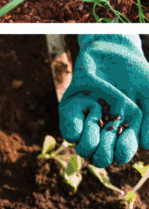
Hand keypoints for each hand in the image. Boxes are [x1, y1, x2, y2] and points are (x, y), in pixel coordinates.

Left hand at [60, 35, 148, 166]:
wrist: (114, 52)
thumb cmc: (137, 76)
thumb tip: (146, 146)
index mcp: (125, 130)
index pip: (121, 154)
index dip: (122, 153)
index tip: (125, 141)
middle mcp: (105, 129)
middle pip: (100, 156)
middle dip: (104, 151)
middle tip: (110, 130)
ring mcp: (87, 120)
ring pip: (83, 147)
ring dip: (89, 139)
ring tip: (99, 117)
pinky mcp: (71, 108)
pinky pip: (68, 130)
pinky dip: (75, 124)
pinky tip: (88, 106)